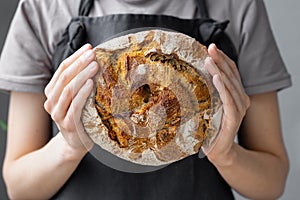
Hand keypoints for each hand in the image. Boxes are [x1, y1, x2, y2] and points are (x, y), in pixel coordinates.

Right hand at [44, 44, 98, 151]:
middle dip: (79, 63)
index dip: (75, 57)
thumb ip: (79, 82)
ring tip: (95, 65)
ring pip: (67, 90)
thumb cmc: (79, 116)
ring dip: (82, 75)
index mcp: (52, 92)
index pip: (62, 69)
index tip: (89, 47)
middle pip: (64, 77)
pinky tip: (91, 84)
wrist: (76, 142)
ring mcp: (58, 114)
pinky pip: (74, 106)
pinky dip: (82, 93)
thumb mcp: (76, 98)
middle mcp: (51, 101)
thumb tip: (95, 60)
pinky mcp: (68, 124)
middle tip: (93, 54)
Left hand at [203, 44, 249, 165]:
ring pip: (230, 85)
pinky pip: (229, 100)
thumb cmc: (211, 127)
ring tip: (210, 60)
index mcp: (235, 94)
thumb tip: (190, 75)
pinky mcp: (234, 118)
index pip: (230, 71)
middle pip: (231, 75)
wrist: (218, 150)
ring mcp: (239, 108)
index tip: (210, 47)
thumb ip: (207, 91)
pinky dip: (223, 88)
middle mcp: (240, 99)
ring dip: (220, 70)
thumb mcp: (208, 105)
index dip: (222, 58)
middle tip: (209, 48)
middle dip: (220, 60)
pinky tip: (217, 78)